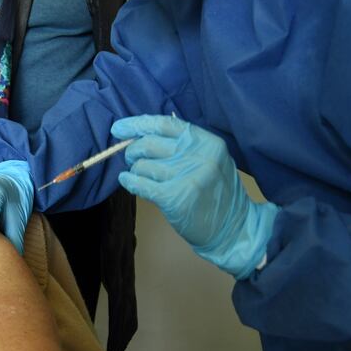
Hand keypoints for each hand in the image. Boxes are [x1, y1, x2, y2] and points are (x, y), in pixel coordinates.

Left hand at [112, 115, 278, 278]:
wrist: (233, 227)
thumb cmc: (216, 192)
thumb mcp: (210, 159)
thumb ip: (182, 146)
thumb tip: (141, 136)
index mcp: (207, 141)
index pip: (164, 124)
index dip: (137, 124)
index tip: (118, 128)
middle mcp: (198, 155)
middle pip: (148, 143)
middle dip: (132, 151)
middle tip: (131, 159)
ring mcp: (186, 176)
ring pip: (142, 165)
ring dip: (135, 171)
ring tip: (141, 176)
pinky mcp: (174, 197)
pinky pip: (140, 184)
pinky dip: (129, 182)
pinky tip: (127, 182)